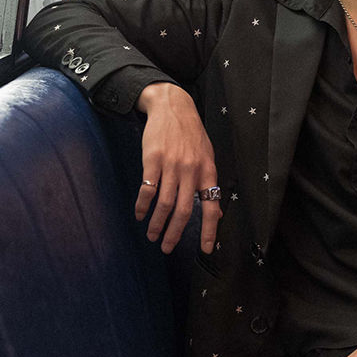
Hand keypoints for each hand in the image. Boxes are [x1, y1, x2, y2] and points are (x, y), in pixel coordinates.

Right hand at [134, 82, 220, 254]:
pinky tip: (140, 215)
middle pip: (184, 210)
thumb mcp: (207, 155)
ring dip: (157, 224)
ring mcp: (171, 165)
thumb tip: (217, 212)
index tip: (206, 249)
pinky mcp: (152, 160)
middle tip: (166, 247)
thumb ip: (209, 182)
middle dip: (175, 233)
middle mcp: (191, 170)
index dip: (210, 230)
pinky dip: (143, 206)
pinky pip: (148, 189)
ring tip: (152, 236)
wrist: (172, 107)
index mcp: (207, 170)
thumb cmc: (191, 134)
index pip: (211, 206)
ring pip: (165, 203)